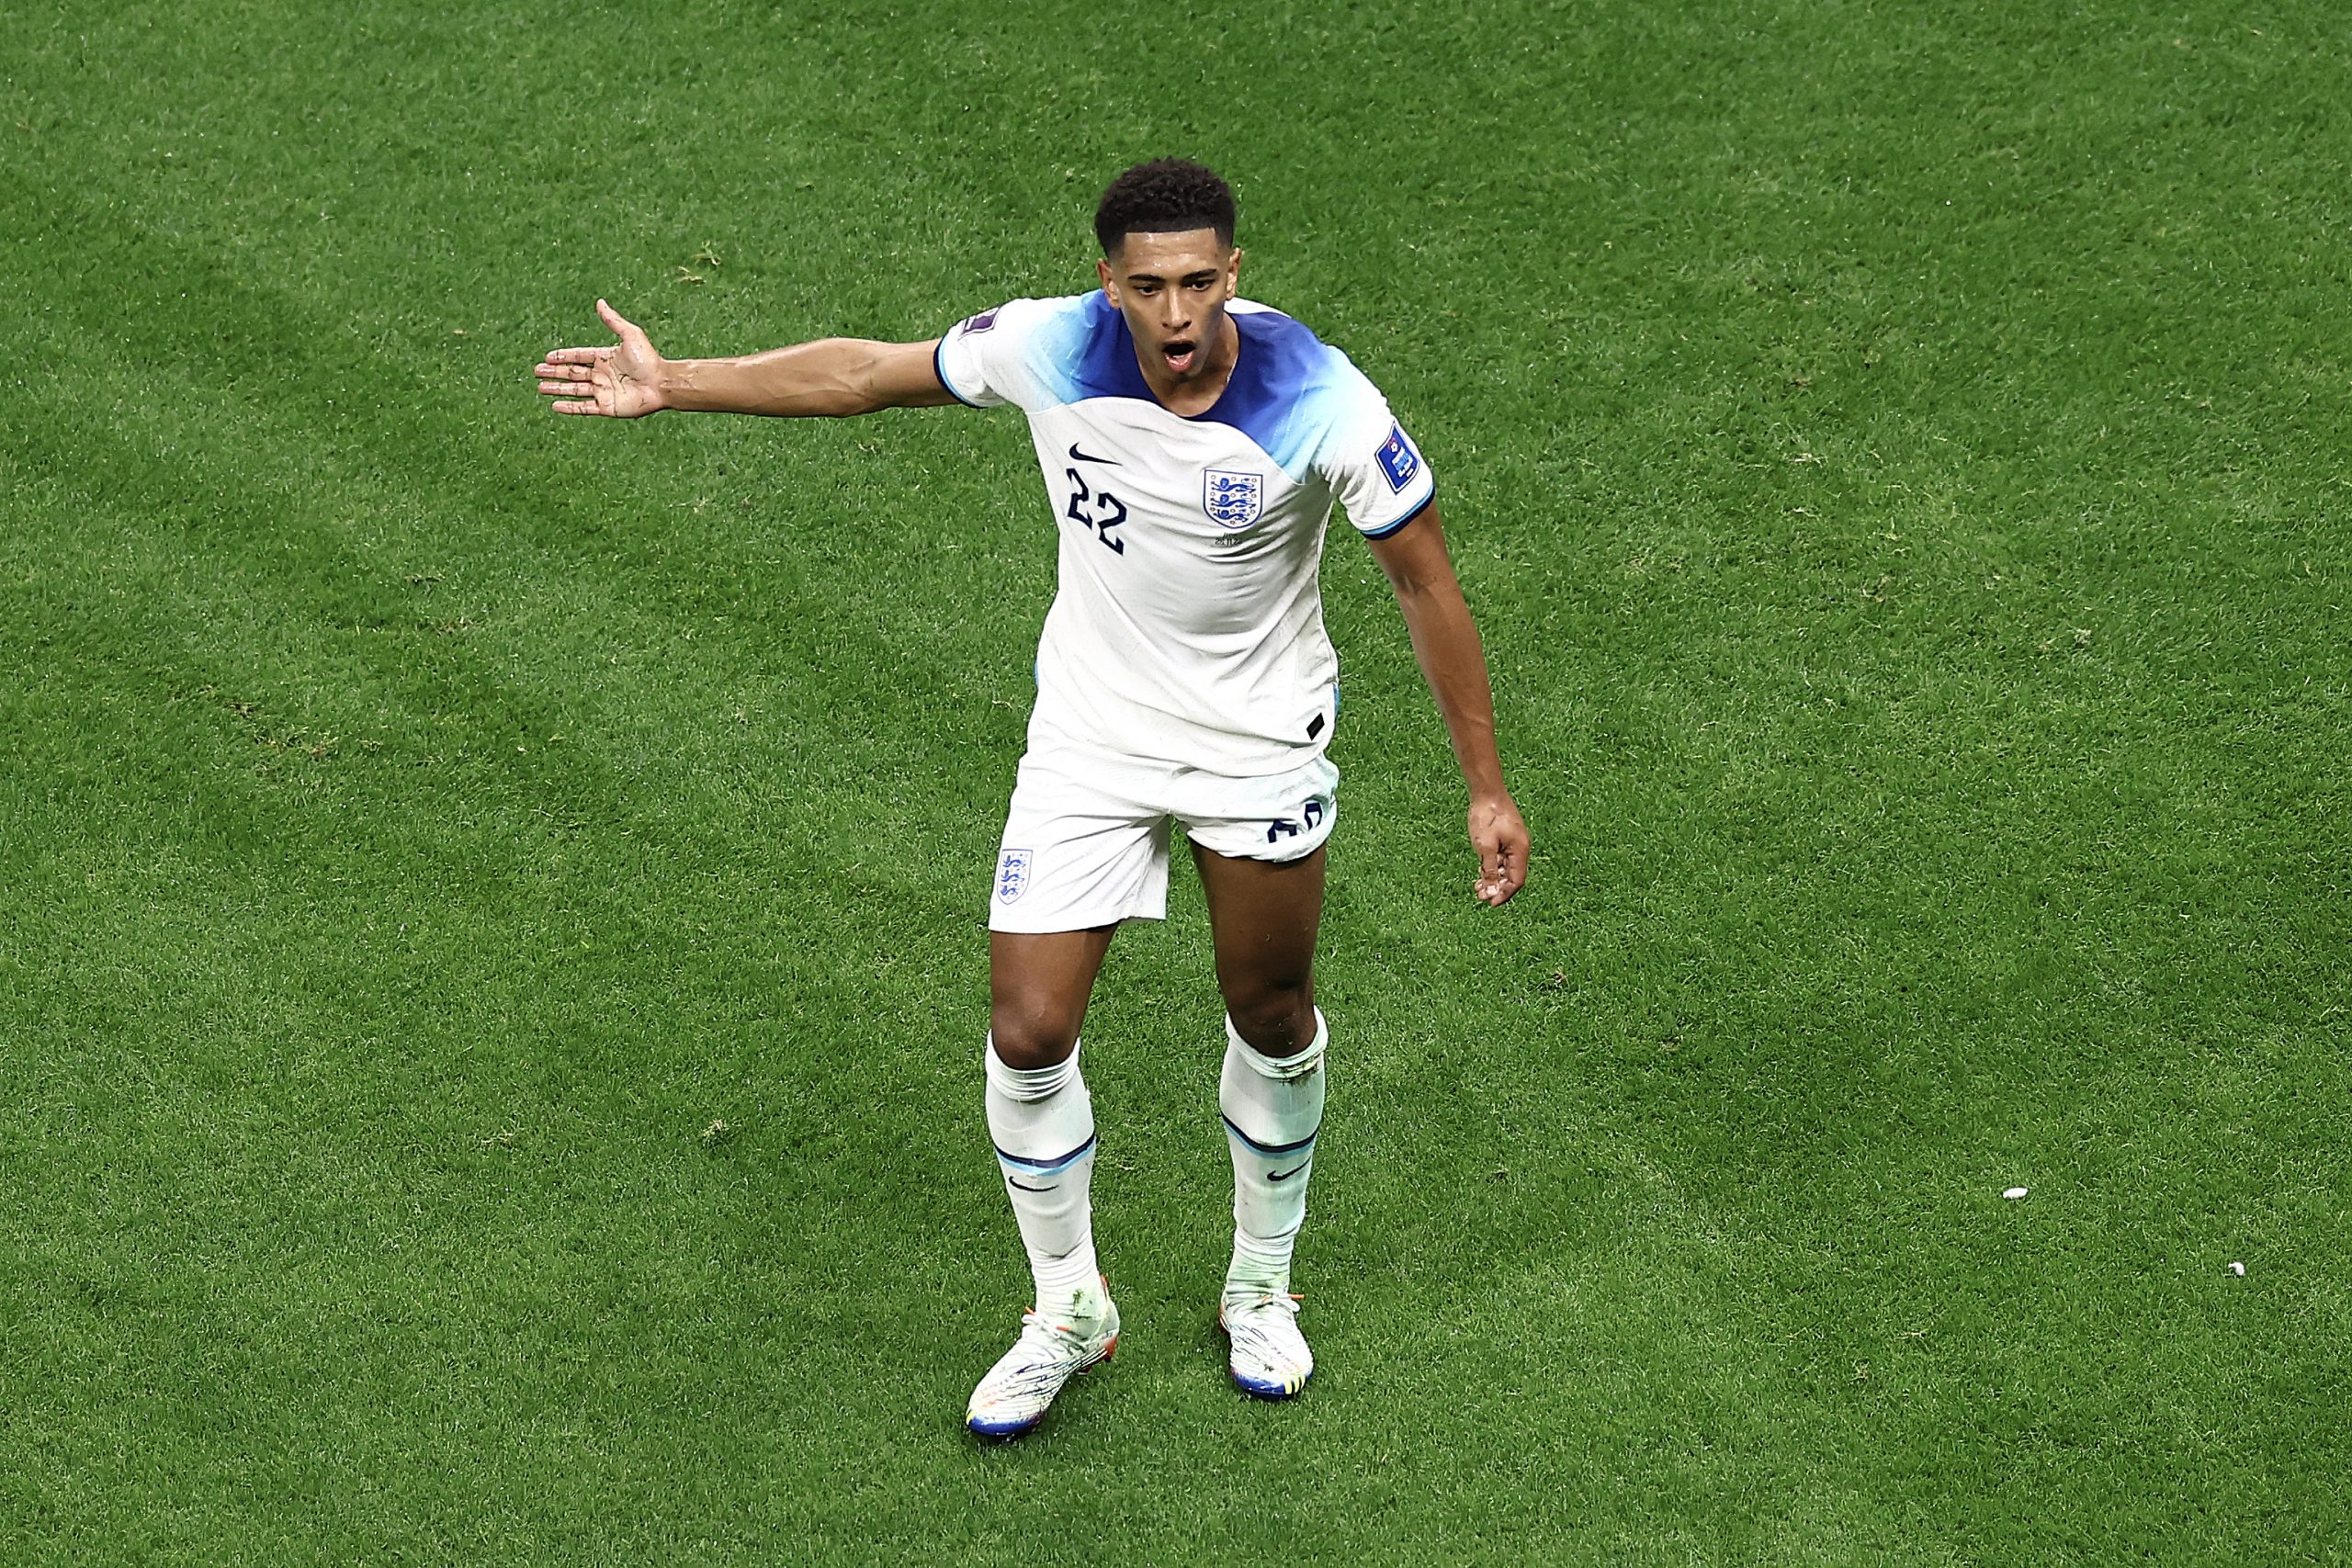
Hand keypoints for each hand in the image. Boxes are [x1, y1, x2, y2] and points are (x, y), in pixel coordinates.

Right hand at [534, 299, 665, 416]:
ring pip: (574, 390)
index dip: (563, 356)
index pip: (579, 356)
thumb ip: (613, 320)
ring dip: (557, 388)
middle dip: (555, 373)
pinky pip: (583, 408)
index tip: (547, 357)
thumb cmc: (649, 359)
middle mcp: (602, 375)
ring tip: (540, 387)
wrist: (661, 384)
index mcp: (605, 358)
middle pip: (572, 373)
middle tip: (537, 371)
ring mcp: (604, 391)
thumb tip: (600, 302)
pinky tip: (554, 405)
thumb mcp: (630, 335)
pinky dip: (568, 408)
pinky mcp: (607, 407)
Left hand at [1469, 793, 1528, 905]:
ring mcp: (1514, 842)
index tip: (1490, 903)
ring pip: (1506, 867)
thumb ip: (1489, 870)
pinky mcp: (1506, 837)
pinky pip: (1502, 858)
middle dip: (1497, 888)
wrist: (1487, 791)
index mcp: (1520, 850)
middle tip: (1480, 896)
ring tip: (1477, 887)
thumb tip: (1492, 892)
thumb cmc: (1487, 816)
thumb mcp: (1485, 846)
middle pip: (1512, 875)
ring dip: (1493, 879)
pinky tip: (1480, 872)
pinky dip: (1492, 867)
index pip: (1516, 881)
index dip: (1504, 894)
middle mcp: (1520, 847)